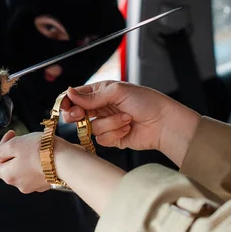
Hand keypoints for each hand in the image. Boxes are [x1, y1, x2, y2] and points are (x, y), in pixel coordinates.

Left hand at [0, 130, 125, 213]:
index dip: (1, 147)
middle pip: (11, 166)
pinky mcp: (47, 183)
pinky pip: (38, 171)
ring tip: (37, 144)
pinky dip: (39, 162)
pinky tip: (47, 153)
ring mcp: (34, 185)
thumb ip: (1, 150)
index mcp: (9, 175)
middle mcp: (20, 184)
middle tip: (24, 139)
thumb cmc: (41, 151)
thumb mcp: (15, 144)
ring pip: (25, 168)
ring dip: (28, 156)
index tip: (12, 135)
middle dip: (15, 151)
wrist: (67, 161)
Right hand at [62, 81, 200, 165]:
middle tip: (81, 116)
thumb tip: (69, 93)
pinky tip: (128, 128)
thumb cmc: (146, 102)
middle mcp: (100, 107)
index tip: (67, 107)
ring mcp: (106, 123)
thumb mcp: (117, 92)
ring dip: (109, 123)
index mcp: (100, 91)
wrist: (163, 123)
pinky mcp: (112, 138)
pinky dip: (115, 134)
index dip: (67, 102)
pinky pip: (102, 140)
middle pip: (76, 114)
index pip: (75, 96)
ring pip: (91, 128)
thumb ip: (92, 96)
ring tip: (126, 118)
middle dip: (78, 116)